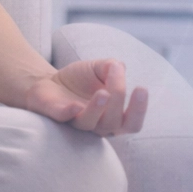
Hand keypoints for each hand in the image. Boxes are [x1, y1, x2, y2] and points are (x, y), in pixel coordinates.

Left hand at [21, 58, 146, 135]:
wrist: (51, 81)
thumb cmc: (81, 80)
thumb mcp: (99, 69)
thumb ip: (112, 67)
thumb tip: (119, 66)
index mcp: (114, 117)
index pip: (132, 123)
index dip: (139, 110)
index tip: (141, 88)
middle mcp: (98, 125)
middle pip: (113, 123)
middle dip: (119, 103)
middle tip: (118, 84)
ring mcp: (76, 122)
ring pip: (90, 123)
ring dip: (97, 109)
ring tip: (103, 92)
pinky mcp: (56, 115)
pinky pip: (64, 118)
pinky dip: (69, 113)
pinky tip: (76, 105)